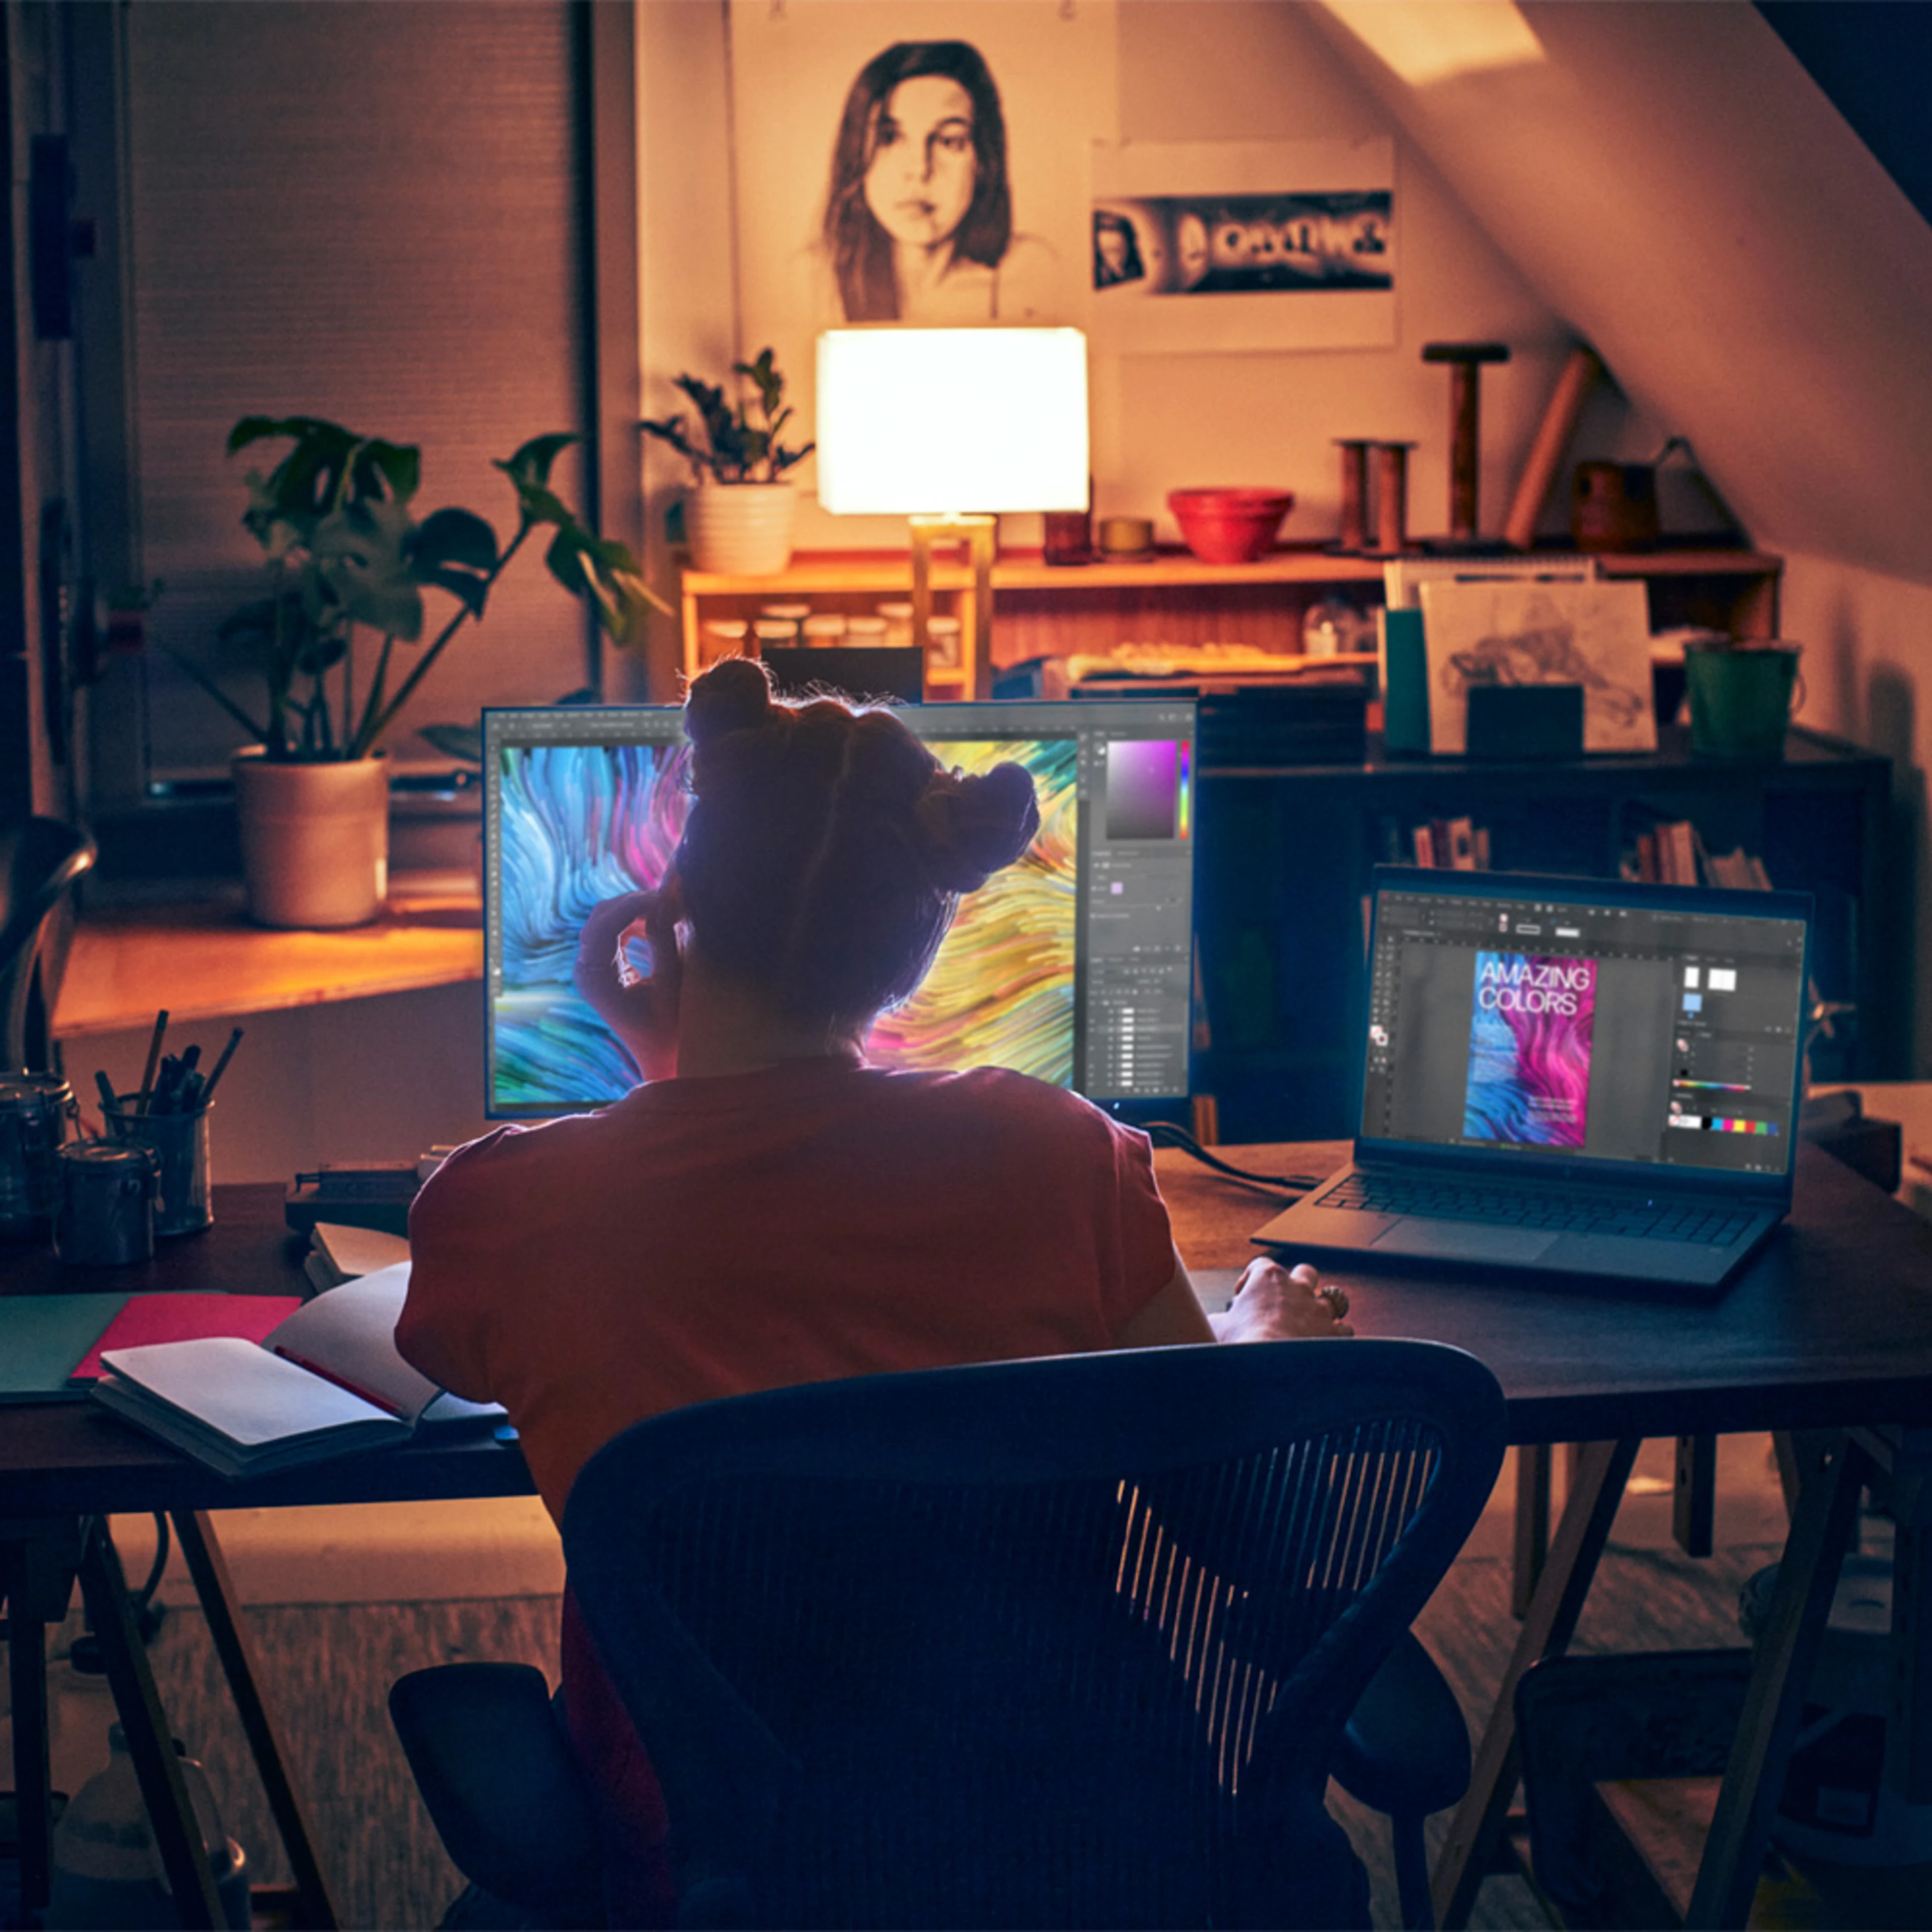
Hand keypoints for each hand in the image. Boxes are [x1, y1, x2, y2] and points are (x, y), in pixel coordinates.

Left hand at [572, 875, 684, 1081]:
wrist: (663, 1058)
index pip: (605, 923)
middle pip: (602, 915)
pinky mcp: (603, 966)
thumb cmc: (671, 1028)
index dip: (636, 904)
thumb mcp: (671, 983)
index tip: (669, 897)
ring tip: (672, 910)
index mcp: (596, 978)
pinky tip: (661, 922)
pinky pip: (613, 930)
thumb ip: (664, 941)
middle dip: (637, 903)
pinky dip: (635, 921)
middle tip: (674, 900)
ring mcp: (591, 967)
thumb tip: (664, 901)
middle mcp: (586, 970)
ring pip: (606, 918)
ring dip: (637, 910)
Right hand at [1210, 1258, 1353, 1342]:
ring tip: (1311, 1327)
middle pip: (1305, 1272)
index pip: (1260, 1264)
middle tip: (1286, 1304)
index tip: (1242, 1298)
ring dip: (1322, 1311)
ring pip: (1332, 1299)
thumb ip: (1220, 1318)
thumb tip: (1213, 1322)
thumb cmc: (1239, 1344)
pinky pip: (1344, 1328)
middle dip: (1299, 1284)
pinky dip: (1336, 1336)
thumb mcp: (1216, 1326)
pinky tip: (1325, 1347)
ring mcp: (1319, 1309)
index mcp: (1268, 1278)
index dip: (1250, 1279)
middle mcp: (1298, 1287)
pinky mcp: (1335, 1332)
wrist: (1269, 1370)